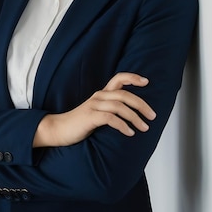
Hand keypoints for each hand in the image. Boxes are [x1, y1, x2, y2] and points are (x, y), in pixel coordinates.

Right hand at [33, 72, 155, 146]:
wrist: (58, 129)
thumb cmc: (80, 123)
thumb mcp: (96, 112)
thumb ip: (110, 109)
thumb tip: (130, 114)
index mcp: (101, 94)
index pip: (118, 78)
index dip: (132, 77)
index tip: (146, 82)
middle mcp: (99, 97)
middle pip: (125, 94)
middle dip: (142, 104)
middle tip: (152, 116)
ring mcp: (94, 106)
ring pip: (120, 106)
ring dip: (135, 118)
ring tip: (144, 128)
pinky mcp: (90, 117)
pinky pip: (111, 119)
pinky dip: (123, 126)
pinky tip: (129, 133)